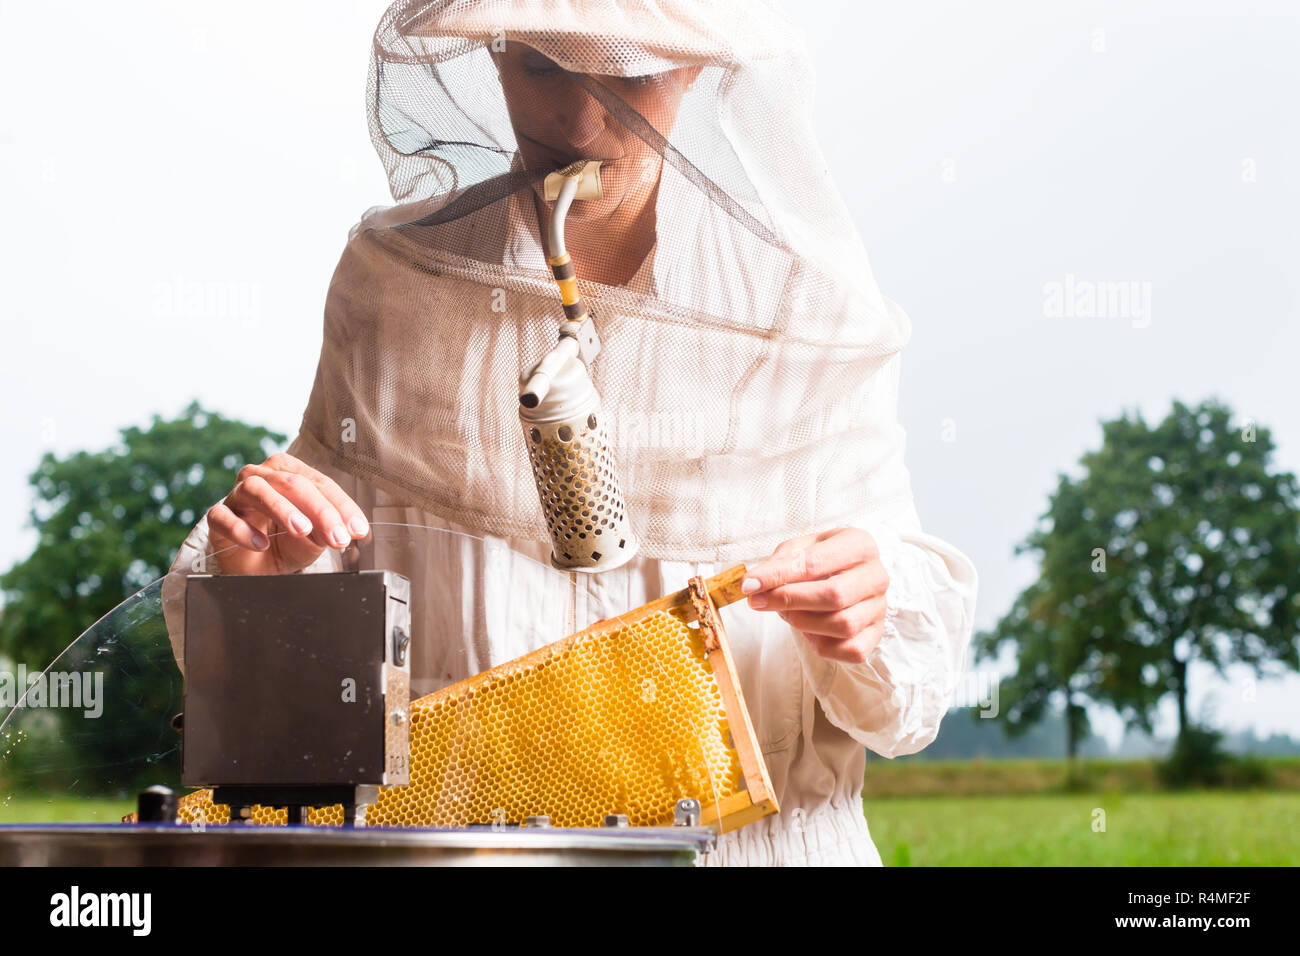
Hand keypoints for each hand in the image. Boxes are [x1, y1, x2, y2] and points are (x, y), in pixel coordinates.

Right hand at [205, 453, 368, 574]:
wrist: (256, 568)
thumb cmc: (287, 543)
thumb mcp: (315, 538)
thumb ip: (326, 530)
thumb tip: (342, 531)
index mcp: (290, 473)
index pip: (320, 484)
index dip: (342, 508)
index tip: (358, 531)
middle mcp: (262, 476)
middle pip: (292, 483)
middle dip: (320, 511)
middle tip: (337, 537)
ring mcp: (236, 494)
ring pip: (256, 490)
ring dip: (282, 509)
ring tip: (301, 529)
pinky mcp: (217, 517)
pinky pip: (224, 517)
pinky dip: (242, 530)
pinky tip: (260, 544)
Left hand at [741, 527, 888, 662]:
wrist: (846, 573)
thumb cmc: (820, 560)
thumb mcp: (798, 550)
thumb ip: (777, 564)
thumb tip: (752, 585)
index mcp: (859, 544)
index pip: (815, 563)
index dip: (778, 576)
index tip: (749, 586)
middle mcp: (876, 575)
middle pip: (834, 595)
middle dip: (789, 601)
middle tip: (758, 602)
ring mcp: (880, 607)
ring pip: (842, 625)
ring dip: (802, 623)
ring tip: (785, 612)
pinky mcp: (877, 634)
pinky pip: (851, 650)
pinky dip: (823, 645)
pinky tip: (810, 630)